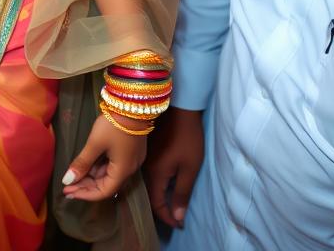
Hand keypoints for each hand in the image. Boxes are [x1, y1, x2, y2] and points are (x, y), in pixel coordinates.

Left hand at [61, 110, 147, 200]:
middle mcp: (129, 169)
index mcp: (123, 171)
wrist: (132, 104)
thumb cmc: (113, 124)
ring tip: (73, 175)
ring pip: (108, 174)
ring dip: (91, 176)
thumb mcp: (95, 143)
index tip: (68, 192)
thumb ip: (82, 163)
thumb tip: (68, 181)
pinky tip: (86, 164)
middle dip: (86, 186)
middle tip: (67, 185)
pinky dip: (98, 167)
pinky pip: (112, 165)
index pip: (103, 192)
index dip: (85, 194)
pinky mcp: (129, 150)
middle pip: (106, 184)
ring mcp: (130, 159)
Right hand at [144, 107, 205, 228]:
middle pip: (149, 195)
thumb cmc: (187, 139)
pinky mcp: (145, 150)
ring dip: (157, 196)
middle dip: (161, 208)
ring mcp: (143, 158)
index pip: (157, 204)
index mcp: (154, 174)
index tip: (179, 224)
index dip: (168, 217)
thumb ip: (181, 193)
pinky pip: (146, 173)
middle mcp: (144, 167)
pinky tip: (163, 184)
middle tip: (175, 216)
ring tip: (169, 202)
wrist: (179, 109)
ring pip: (146, 184)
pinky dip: (155, 183)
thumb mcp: (189, 168)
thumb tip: (177, 217)